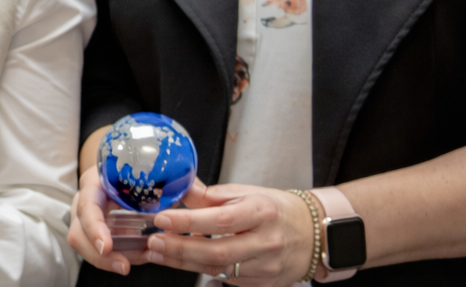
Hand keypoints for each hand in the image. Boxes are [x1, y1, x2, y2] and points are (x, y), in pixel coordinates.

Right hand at [67, 164, 150, 275]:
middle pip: (79, 232)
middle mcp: (85, 201)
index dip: (94, 227)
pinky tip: (137, 257)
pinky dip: (115, 257)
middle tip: (124, 267)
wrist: (122, 170)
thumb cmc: (133, 170)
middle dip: (99, 255)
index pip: (87, 205)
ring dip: (108, 260)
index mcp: (94, 182)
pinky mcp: (93, 231)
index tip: (107, 246)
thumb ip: (155, 183)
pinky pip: (98, 250)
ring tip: (134, 263)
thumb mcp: (140, 171)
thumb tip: (179, 192)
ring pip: (86, 246)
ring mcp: (86, 218)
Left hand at [143, 180, 314, 284]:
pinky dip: (202, 271)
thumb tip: (179, 188)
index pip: (220, 219)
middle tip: (153, 242)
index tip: (163, 218)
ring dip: (184, 262)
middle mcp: (266, 242)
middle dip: (180, 248)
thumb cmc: (275, 208)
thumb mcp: (246, 192)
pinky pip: (228, 281)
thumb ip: (211, 194)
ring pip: (220, 269)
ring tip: (158, 252)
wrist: (312, 234)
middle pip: (218, 252)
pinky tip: (181, 262)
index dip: (189, 222)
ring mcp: (266, 268)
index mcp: (261, 211)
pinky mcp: (264, 285)